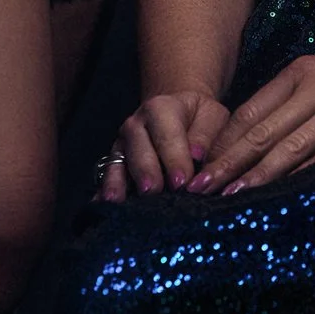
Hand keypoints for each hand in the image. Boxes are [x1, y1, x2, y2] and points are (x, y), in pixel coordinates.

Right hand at [98, 89, 230, 201]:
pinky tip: (101, 205)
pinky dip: (104, 190)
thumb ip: (206, 136)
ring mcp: (122, 144)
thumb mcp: (213, 117)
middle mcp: (136, 125)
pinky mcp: (115, 162)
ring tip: (118, 202)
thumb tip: (196, 157)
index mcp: (161, 108)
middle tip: (154, 192)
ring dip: (118, 183)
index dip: (174, 158)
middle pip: (137, 149)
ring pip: (118, 163)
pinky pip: (107, 176)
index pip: (167, 134)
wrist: (179, 112)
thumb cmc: (200, 118)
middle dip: (145, 172)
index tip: (182, 182)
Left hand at [189, 23, 314, 193]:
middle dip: (228, 161)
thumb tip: (268, 132)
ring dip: (257, 173)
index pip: (250, 111)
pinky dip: (302, 173)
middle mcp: (313, 85)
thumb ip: (300, 98)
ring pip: (289, 144)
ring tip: (231, 194)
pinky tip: (283, 191)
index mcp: (300, 72)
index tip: (201, 165)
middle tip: (199, 186)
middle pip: (260, 130)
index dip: (224, 141)